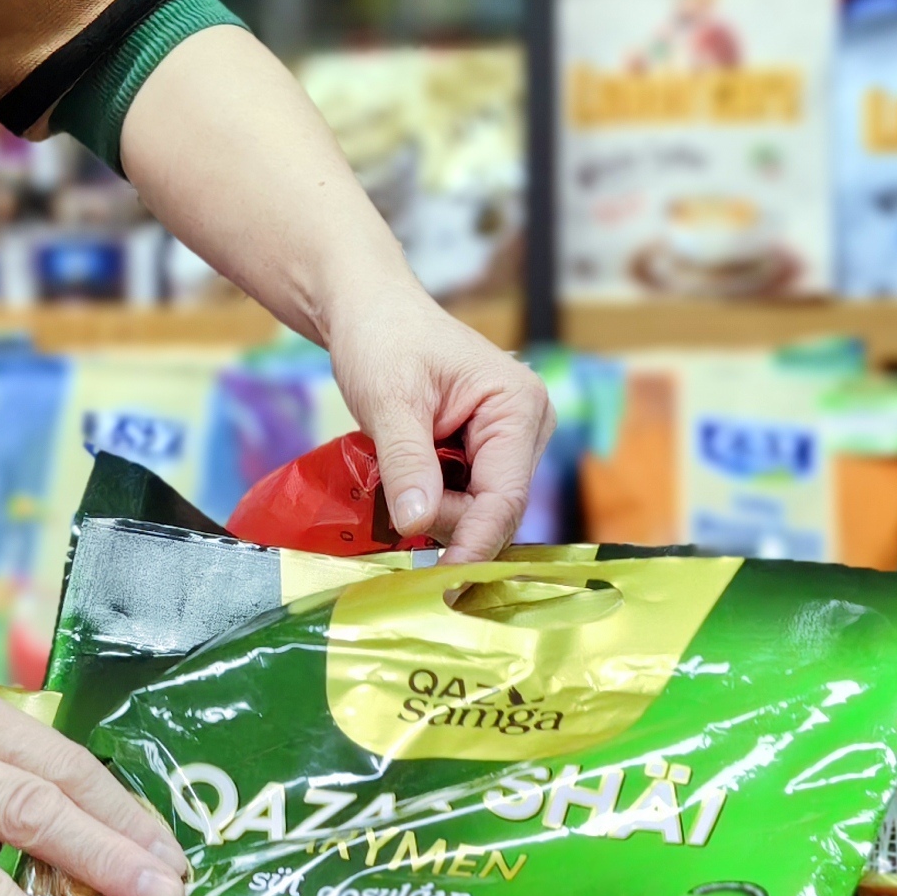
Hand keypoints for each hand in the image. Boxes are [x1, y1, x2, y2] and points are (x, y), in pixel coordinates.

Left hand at [325, 285, 554, 561]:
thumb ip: (406, 462)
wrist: (369, 311)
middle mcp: (527, 425)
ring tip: (393, 470)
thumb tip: (419, 526)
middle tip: (392, 493)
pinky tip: (406, 481)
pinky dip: (431, 498)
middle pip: (494, 508)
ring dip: (433, 507)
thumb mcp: (388, 399)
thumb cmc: (383, 338)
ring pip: (477, 508)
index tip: (445, 584)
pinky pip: (464, 496)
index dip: (475, 542)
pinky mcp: (485, 452)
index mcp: (519, 405)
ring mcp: (509, 441)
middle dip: (443, 517)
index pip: (506, 496)